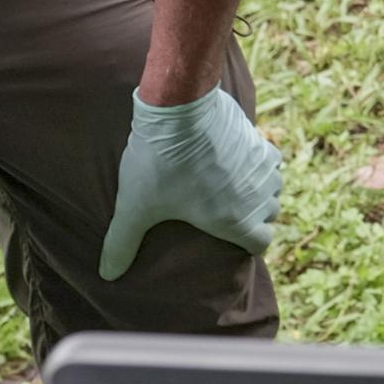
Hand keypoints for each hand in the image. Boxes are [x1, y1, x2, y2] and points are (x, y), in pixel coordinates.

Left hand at [98, 87, 283, 281]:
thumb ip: (122, 243)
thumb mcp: (136, 208)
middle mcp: (257, 195)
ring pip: (275, 186)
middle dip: (256, 217)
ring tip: (239, 188)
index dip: (250, 244)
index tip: (236, 242)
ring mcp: (261, 166)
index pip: (262, 243)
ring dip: (262, 190)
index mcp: (235, 220)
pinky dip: (261, 164)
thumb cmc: (160, 164)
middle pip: (270, 214)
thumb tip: (108, 274)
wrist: (180, 109)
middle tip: (230, 213)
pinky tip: (242, 160)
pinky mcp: (258, 139)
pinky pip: (271, 159)